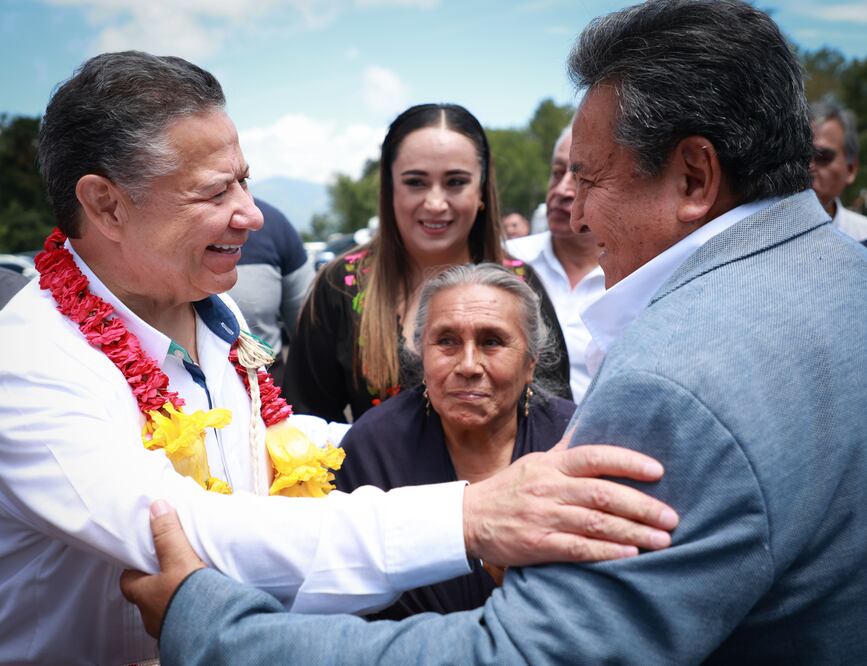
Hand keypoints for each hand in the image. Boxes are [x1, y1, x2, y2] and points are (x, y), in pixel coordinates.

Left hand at [120, 500, 205, 637]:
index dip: (135, 567)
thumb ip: (168, 534)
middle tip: (173, 568)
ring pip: (167, 608)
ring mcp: (169, 628)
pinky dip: (192, 611)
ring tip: (194, 585)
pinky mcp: (189, 635)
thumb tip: (157, 507)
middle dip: (158, 583)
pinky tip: (206, 603)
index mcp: (144, 596)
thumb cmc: (189, 598)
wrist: (214, 631)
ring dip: (176, 598)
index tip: (144, 556)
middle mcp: (152, 616)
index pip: (128, 581)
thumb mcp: (179, 559)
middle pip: (148, 595)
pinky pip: (185, 620)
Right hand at [463, 433, 678, 565]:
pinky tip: (630, 555)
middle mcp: (549, 488)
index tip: (659, 471)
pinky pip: (577, 548)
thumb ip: (566, 452)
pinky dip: (606, 552)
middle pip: (602, 493)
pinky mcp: (538, 544)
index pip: (595, 456)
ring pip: (595, 522)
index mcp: (551, 464)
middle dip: (642, 506)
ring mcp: (543, 516)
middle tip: (672, 517)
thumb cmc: (509, 490)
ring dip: (633, 532)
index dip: (628, 462)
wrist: (467, 518)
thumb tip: (593, 428)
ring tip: (662, 540)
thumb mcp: (535, 463)